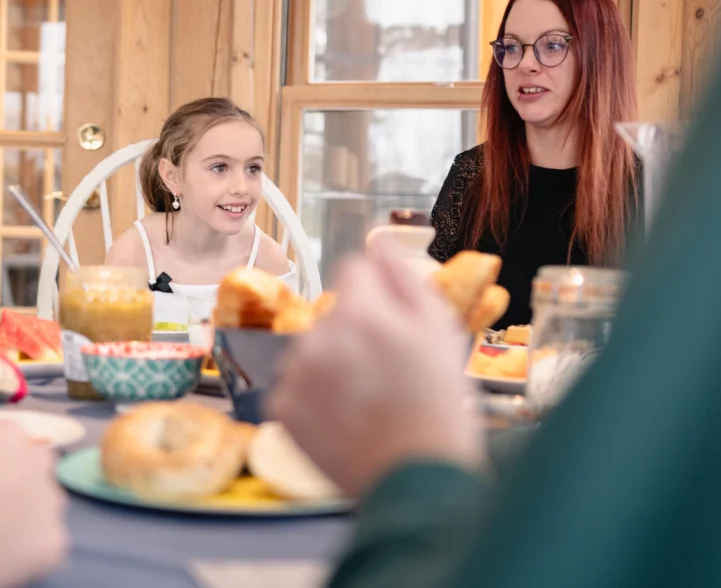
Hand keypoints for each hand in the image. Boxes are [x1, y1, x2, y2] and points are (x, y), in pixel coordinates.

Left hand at [267, 249, 482, 497]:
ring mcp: (295, 374)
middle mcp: (318, 337)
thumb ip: (402, 276)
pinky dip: (315, 397)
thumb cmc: (437, 407)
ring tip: (368, 399)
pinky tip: (346, 416)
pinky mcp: (282, 408)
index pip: (354, 270)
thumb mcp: (439, 330)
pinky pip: (296, 384)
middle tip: (389, 372)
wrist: (415, 480)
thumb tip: (377, 240)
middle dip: (357, 332)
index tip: (394, 325)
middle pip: (334, 314)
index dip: (380, 295)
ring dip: (334, 363)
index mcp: (359, 312)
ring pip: (314, 348)